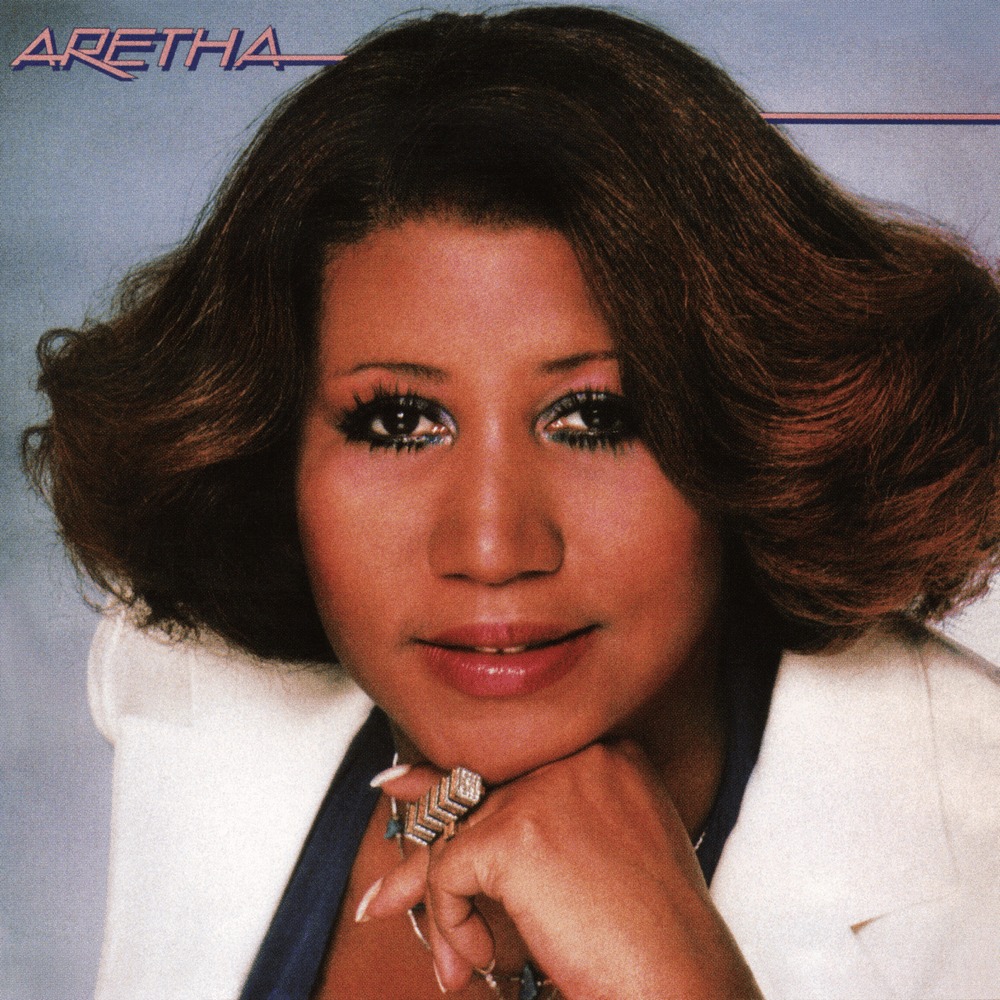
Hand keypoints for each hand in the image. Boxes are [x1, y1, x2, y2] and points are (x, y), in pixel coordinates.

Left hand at [364, 744, 761, 998]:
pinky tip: (476, 963)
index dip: (462, 797)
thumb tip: (429, 798)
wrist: (679, 984)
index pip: (514, 765)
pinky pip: (449, 873)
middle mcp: (579, 757)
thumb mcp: (594, 859)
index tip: (407, 798)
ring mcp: (546, 790)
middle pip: (478, 796)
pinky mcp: (515, 834)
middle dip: (429, 847)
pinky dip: (450, 924)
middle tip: (387, 892)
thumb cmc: (649, 936)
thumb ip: (531, 821)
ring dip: (443, 906)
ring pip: (457, 836)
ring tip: (447, 959)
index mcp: (609, 756)